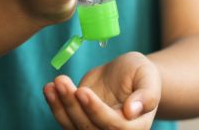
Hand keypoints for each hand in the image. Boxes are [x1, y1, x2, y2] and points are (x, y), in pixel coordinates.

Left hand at [44, 52, 161, 128]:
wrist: (126, 74)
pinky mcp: (81, 123)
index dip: (96, 111)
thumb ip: (147, 94)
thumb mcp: (148, 76)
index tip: (82, 91)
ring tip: (54, 83)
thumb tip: (133, 111)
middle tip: (62, 81)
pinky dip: (55, 106)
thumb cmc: (140, 73)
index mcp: (136, 127)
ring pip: (74, 128)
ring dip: (60, 107)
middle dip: (73, 106)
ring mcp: (96, 129)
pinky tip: (50, 88)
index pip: (115, 126)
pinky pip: (65, 121)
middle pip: (90, 129)